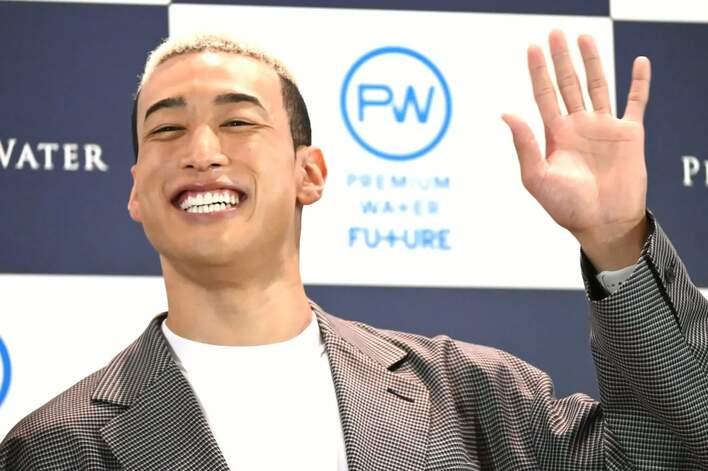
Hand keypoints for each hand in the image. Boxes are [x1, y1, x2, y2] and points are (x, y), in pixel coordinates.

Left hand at [503, 30, 650, 270]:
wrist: (602, 223)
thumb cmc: (566, 206)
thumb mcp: (536, 177)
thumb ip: (523, 145)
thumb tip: (505, 113)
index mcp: (555, 134)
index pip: (543, 94)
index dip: (538, 71)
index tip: (532, 48)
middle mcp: (578, 126)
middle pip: (568, 83)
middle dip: (561, 59)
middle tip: (555, 32)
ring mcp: (604, 127)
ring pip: (598, 85)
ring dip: (592, 62)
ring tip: (584, 38)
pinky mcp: (629, 134)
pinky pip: (636, 102)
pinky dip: (639, 82)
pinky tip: (639, 62)